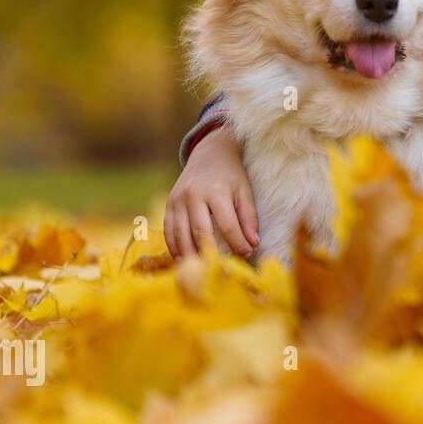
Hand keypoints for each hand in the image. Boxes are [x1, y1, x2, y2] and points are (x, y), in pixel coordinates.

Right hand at [164, 124, 258, 259]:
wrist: (209, 153)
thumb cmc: (231, 174)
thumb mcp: (245, 190)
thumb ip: (249, 217)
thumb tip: (253, 243)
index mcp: (216, 191)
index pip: (227, 225)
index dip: (237, 243)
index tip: (246, 255)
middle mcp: (193, 195)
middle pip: (200, 232)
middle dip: (211, 254)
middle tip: (221, 271)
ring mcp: (177, 200)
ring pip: (180, 234)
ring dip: (190, 255)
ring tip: (201, 270)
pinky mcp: (169, 204)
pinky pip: (168, 229)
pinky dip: (175, 246)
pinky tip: (184, 258)